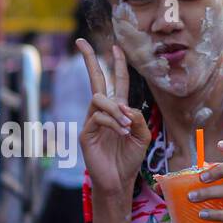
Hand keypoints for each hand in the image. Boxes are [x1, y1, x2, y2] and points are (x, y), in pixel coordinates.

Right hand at [76, 38, 149, 196]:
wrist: (119, 180)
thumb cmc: (129, 158)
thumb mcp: (142, 135)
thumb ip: (138, 117)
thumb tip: (125, 106)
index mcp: (117, 110)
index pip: (116, 82)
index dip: (117, 64)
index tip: (116, 47)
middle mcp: (102, 111)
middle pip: (95, 80)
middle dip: (89, 60)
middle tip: (80, 42)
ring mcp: (92, 121)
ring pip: (100, 99)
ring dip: (116, 110)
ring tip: (127, 127)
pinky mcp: (86, 133)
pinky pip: (98, 117)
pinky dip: (112, 123)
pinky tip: (121, 132)